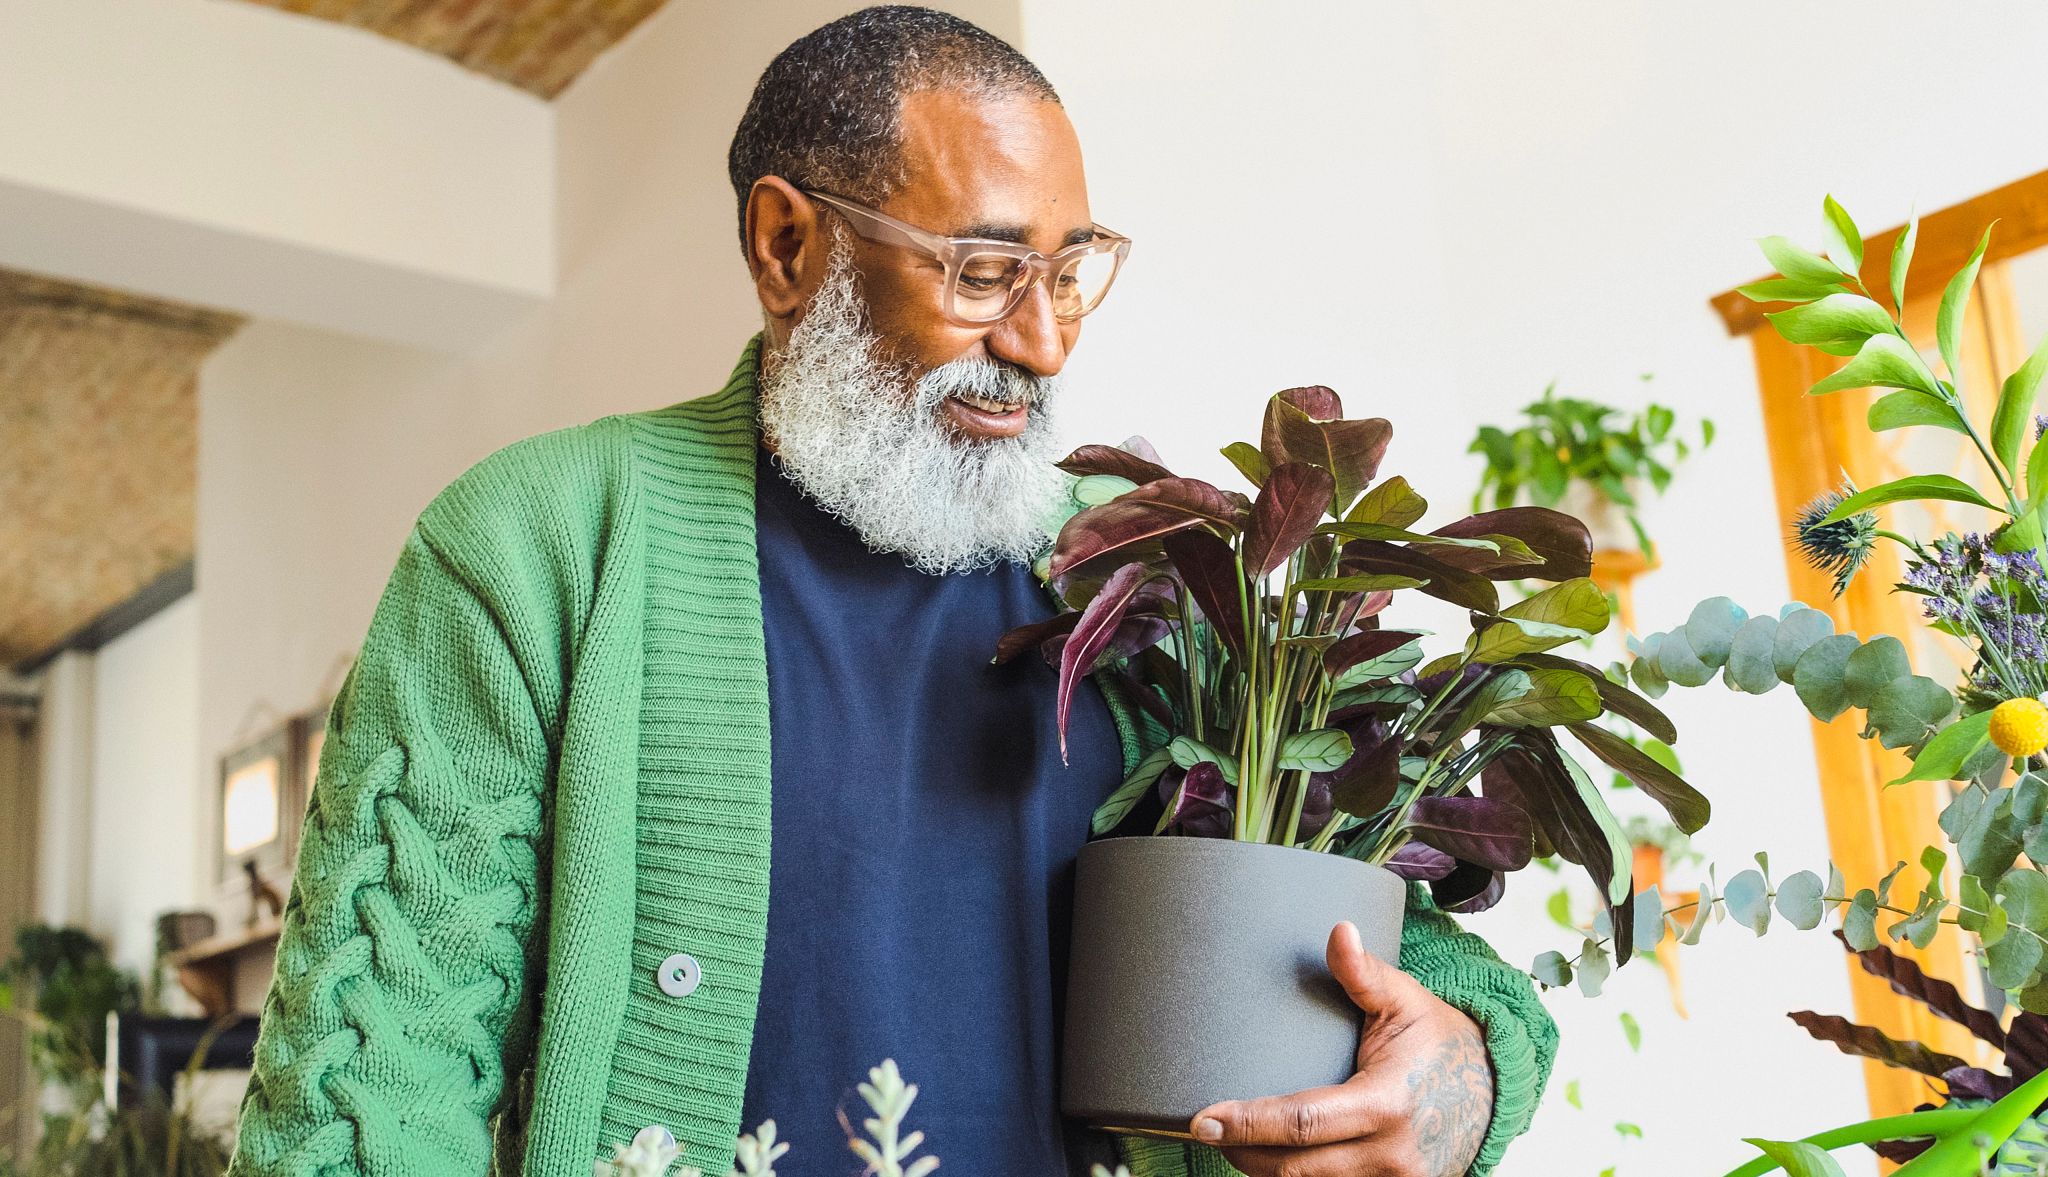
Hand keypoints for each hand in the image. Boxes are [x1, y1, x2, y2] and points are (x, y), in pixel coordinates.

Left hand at [1188, 921, 1493, 1176]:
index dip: (1248, 1124)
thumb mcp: (1405, 1001)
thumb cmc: (1438, 1041)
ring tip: (1233, 1141)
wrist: (1492, 1090)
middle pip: (1294, 1168)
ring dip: (1264, 1170)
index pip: (1302, 1122)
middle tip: (1204, 1130)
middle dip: (1242, 1152)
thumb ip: (1364, 973)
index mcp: (1387, 1104)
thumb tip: (1338, 931)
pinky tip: (1272, 1158)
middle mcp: (1390, 1155)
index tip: (1204, 1119)